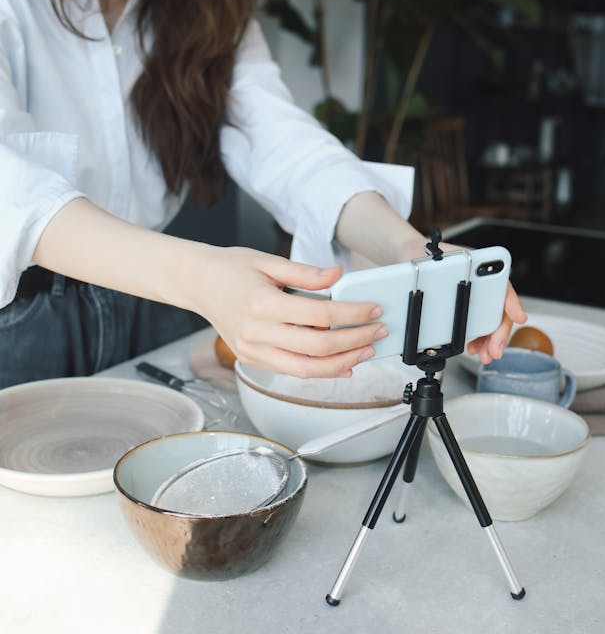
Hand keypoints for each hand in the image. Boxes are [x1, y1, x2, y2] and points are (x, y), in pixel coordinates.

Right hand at [195, 248, 388, 378]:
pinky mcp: (252, 360)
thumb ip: (306, 273)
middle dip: (355, 341)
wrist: (196, 283)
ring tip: (365, 352)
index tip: (373, 310)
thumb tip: (338, 275)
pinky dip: (319, 371)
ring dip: (342, 363)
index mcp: (262, 303)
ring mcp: (253, 351)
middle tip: (378, 331)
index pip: (321, 315)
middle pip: (318, 347)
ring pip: (306, 369)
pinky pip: (292, 372)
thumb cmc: (230, 269)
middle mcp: (257, 332)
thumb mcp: (268, 261)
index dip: (353, 314)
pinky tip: (341, 364)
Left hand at [386, 232, 526, 365]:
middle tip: (495, 350)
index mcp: (479, 266)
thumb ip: (441, 270)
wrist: (411, 256)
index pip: (502, 284)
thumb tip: (449, 288)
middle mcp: (480, 282)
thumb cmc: (425, 255)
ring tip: (485, 355)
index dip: (511, 302)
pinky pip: (477, 326)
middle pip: (499, 309)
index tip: (518, 317)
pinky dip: (478, 340)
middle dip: (500, 333)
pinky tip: (472, 347)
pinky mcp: (464, 308)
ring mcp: (474, 296)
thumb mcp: (432, 259)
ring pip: (491, 321)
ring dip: (490, 340)